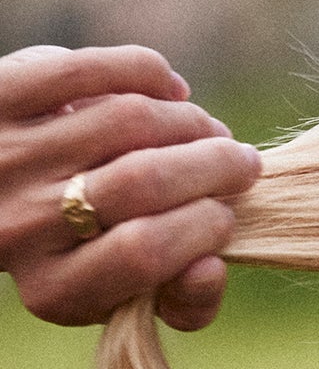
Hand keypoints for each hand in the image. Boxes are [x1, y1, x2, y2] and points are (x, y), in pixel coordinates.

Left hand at [0, 45, 261, 329]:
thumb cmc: (88, 250)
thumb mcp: (125, 293)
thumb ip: (181, 299)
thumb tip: (213, 267)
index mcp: (54, 288)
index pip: (147, 252)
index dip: (207, 227)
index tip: (227, 215)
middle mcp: (18, 225)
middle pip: (146, 180)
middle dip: (218, 166)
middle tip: (244, 164)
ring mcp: (4, 156)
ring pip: (130, 119)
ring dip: (193, 122)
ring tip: (210, 133)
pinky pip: (92, 69)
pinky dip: (150, 73)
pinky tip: (170, 92)